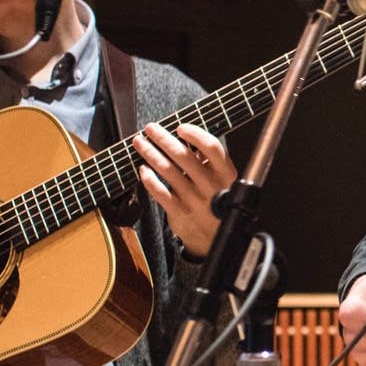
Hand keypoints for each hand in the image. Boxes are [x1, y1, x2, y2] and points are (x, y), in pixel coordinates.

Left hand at [133, 122, 236, 257]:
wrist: (216, 238)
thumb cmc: (217, 201)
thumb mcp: (223, 180)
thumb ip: (209, 161)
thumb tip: (187, 137)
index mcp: (225, 174)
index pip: (211, 147)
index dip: (195, 134)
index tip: (180, 127)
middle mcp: (210, 186)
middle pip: (183, 156)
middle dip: (163, 139)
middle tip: (150, 129)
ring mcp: (195, 200)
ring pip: (168, 171)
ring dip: (150, 154)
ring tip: (140, 143)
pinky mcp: (180, 212)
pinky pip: (160, 193)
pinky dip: (149, 179)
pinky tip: (142, 170)